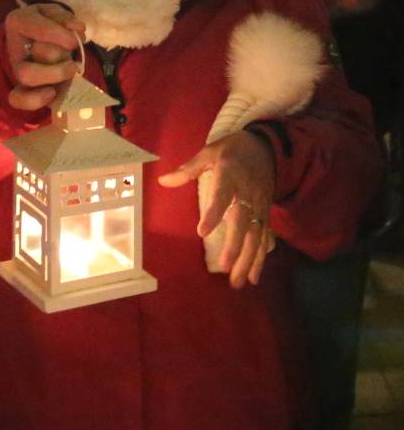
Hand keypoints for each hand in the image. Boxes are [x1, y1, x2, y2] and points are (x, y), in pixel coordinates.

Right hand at [2, 3, 84, 111]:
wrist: (43, 37)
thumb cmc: (50, 24)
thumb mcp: (56, 13)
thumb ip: (65, 18)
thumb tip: (76, 28)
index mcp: (18, 21)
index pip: (40, 29)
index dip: (62, 35)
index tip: (76, 38)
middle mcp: (14, 46)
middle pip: (40, 53)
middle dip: (61, 53)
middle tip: (72, 51)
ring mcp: (18, 68)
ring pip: (28, 76)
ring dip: (57, 73)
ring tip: (71, 68)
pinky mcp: (23, 87)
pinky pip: (18, 99)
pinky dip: (34, 99)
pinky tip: (52, 93)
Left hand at [157, 131, 275, 288]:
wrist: (268, 147)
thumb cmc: (233, 150)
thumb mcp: (209, 152)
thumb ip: (188, 169)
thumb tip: (162, 180)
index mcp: (229, 174)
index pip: (221, 195)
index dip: (214, 213)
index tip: (202, 232)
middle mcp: (247, 192)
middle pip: (242, 222)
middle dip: (235, 246)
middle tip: (224, 267)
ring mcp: (259, 205)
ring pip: (256, 235)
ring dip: (248, 260)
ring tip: (238, 282)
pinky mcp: (266, 213)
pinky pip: (264, 238)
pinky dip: (260, 258)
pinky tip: (254, 277)